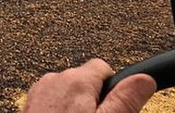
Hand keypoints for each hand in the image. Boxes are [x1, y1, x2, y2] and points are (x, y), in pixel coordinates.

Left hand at [22, 59, 156, 112]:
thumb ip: (125, 100)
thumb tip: (144, 80)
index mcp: (76, 81)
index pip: (102, 67)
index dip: (113, 87)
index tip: (115, 105)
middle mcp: (55, 79)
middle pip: (84, 80)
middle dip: (94, 99)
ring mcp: (39, 91)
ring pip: (67, 92)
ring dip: (75, 106)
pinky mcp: (31, 104)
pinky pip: (52, 101)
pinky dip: (60, 111)